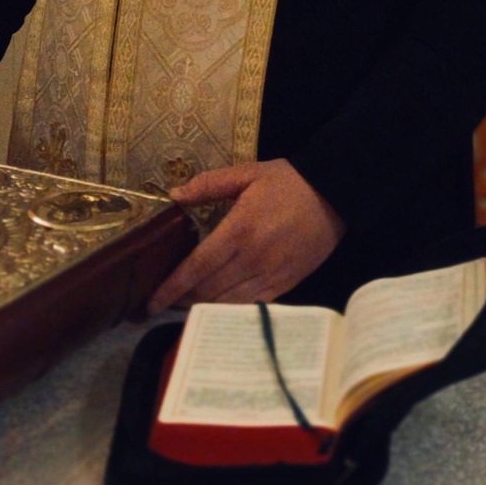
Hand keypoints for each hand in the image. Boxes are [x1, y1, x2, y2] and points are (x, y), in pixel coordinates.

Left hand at [147, 159, 343, 311]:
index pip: (196, 267)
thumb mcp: (247, 173)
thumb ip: (209, 184)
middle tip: (161, 303)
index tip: (150, 302)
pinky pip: (251, 306)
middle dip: (181, 300)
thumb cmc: (288, 182)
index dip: (171, 287)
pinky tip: (216, 309)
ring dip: (202, 308)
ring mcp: (270, 275)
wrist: (335, 195)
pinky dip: (229, 311)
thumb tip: (174, 195)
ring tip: (183, 308)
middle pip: (207, 290)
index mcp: (239, 230)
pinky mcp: (285, 285)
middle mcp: (252, 258)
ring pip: (227, 303)